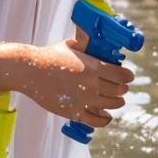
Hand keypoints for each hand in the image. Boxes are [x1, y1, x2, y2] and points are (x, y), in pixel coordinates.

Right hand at [14, 38, 133, 128]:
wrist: (29, 71)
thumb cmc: (49, 56)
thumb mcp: (71, 45)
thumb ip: (86, 45)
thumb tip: (95, 37)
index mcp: (93, 67)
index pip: (122, 76)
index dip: (128, 76)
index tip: (128, 76)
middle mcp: (91, 85)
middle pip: (119, 91)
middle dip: (122, 89)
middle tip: (121, 87)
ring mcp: (84, 100)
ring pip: (111, 105)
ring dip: (116, 102)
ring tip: (115, 100)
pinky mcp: (74, 112)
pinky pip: (97, 120)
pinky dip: (105, 119)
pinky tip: (107, 115)